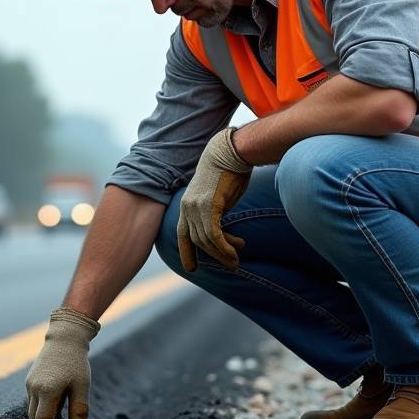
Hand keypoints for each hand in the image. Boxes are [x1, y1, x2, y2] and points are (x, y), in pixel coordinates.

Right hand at [25, 307, 100, 418]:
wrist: (64, 338)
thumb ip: (79, 410)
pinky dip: (42, 407)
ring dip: (43, 417)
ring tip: (62, 416)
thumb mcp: (82, 387)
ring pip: (32, 409)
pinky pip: (33, 400)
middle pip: (34, 418)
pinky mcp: (29, 380)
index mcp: (47, 391)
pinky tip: (58, 403)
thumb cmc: (76, 362)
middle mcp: (34, 388)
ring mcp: (29, 384)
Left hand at [177, 127, 252, 272]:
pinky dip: (225, 247)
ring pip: (207, 240)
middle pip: (197, 240)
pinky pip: (215, 234)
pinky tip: (235, 252)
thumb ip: (215, 213)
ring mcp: (196, 207)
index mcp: (187, 204)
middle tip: (230, 265)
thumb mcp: (218, 196)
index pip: (183, 233)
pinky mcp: (209, 206)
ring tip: (236, 261)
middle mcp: (188, 207)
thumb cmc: (228, 170)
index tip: (190, 268)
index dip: (186, 251)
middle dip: (213, 256)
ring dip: (223, 253)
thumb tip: (220, 231)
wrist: (230, 150)